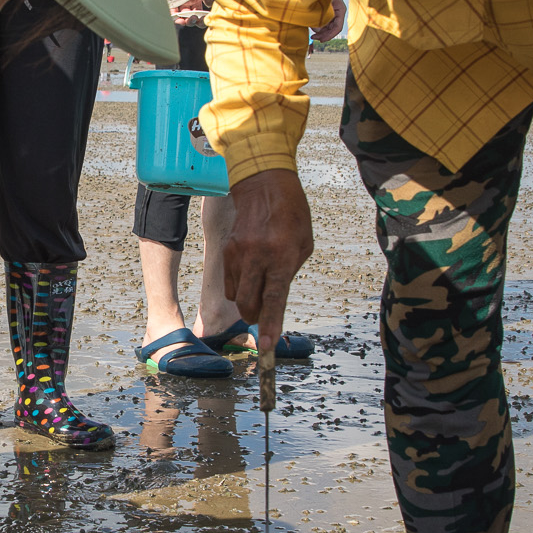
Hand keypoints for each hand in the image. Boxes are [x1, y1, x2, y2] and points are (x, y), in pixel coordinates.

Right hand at [223, 167, 313, 364]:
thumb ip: (290, 272)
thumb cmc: (292, 214)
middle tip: (264, 316)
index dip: (271, 326)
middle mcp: (258, 257)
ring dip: (248, 300)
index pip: (275, 299)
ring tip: (260, 282)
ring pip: (236, 296)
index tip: (267, 347)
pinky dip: (239, 286)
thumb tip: (276, 299)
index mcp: (283, 256)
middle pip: (249, 304)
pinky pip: (230, 282)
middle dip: (256, 318)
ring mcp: (239, 254)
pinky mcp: (227, 251)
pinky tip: (250, 270)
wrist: (264, 185)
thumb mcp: (304, 245)